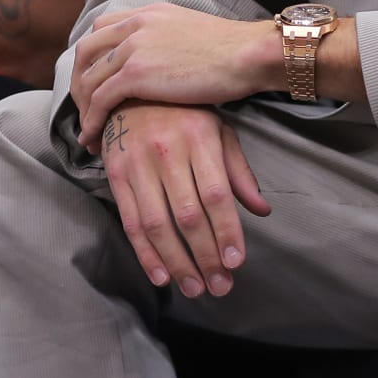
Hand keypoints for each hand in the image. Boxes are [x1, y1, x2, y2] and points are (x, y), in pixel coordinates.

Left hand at [73, 4, 278, 148]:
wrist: (246, 54)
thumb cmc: (232, 51)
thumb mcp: (192, 32)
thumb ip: (169, 39)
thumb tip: (165, 58)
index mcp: (149, 13)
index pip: (102, 27)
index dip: (93, 56)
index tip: (95, 80)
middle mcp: (136, 25)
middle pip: (86, 50)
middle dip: (79, 81)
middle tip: (85, 108)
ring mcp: (133, 48)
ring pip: (89, 78)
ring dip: (83, 107)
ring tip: (88, 130)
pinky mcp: (136, 74)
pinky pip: (99, 99)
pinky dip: (91, 121)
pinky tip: (93, 138)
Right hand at [101, 102, 270, 299]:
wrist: (132, 88)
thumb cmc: (184, 113)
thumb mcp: (218, 130)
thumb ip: (238, 171)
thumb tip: (261, 210)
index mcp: (199, 137)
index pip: (216, 194)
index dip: (227, 231)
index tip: (236, 262)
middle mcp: (167, 151)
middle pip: (189, 215)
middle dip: (206, 256)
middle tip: (220, 287)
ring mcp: (138, 163)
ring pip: (158, 224)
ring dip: (178, 263)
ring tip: (196, 288)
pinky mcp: (116, 175)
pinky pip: (130, 221)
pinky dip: (145, 254)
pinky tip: (161, 277)